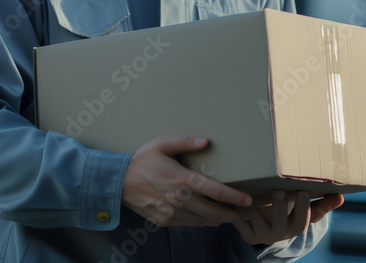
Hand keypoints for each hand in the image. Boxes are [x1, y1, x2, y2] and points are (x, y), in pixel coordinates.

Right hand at [121, 136, 251, 226]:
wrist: (117, 182)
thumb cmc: (142, 160)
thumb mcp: (162, 144)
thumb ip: (186, 142)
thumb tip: (206, 141)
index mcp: (183, 179)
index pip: (215, 191)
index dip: (234, 197)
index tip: (248, 200)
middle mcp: (179, 199)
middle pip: (213, 212)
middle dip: (230, 214)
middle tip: (242, 213)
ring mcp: (171, 212)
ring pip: (202, 221)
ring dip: (217, 220)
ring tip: (228, 216)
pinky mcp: (164, 220)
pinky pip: (188, 224)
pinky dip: (200, 222)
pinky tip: (206, 218)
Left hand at [234, 190, 343, 245]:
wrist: (269, 230)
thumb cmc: (291, 214)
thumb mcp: (307, 212)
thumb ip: (323, 205)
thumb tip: (341, 197)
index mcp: (297, 226)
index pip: (303, 218)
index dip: (303, 205)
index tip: (304, 190)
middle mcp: (281, 233)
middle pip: (281, 218)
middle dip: (280, 205)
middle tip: (279, 190)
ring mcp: (263, 235)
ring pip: (257, 217)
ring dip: (253, 204)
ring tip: (251, 191)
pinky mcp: (248, 234)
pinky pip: (241, 222)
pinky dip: (237, 211)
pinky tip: (236, 198)